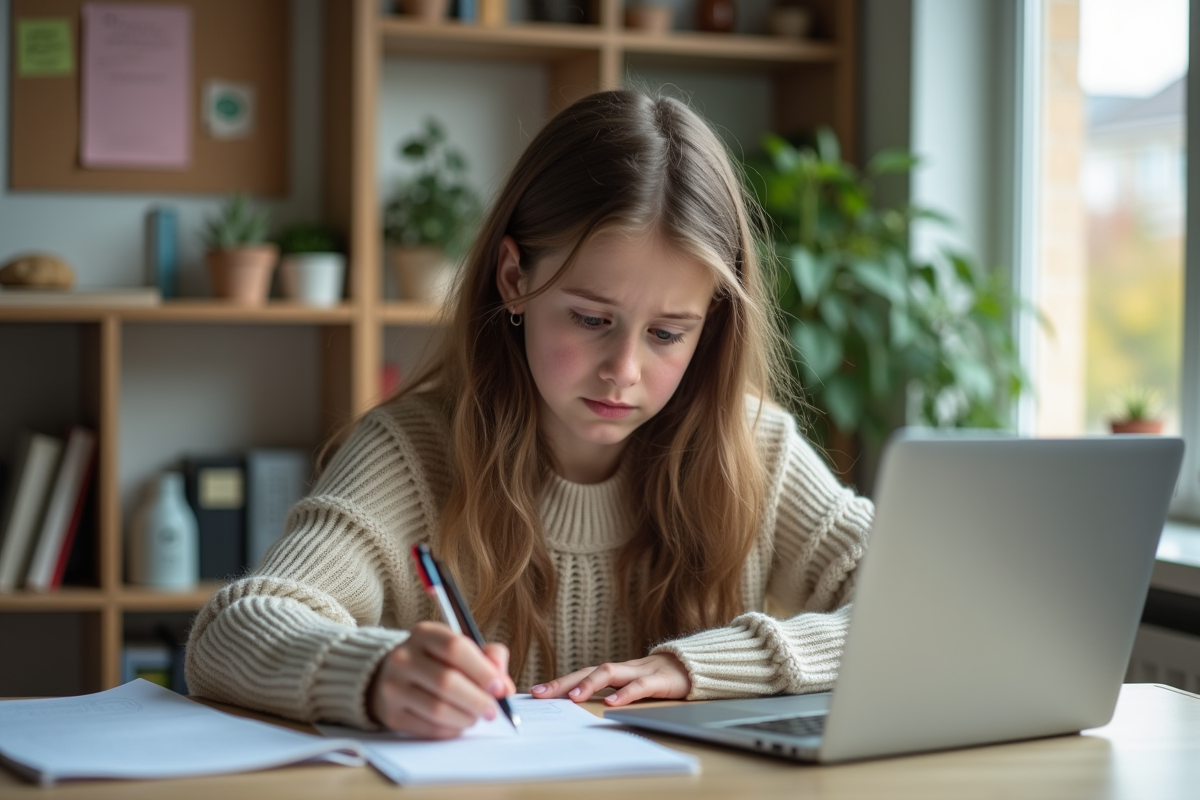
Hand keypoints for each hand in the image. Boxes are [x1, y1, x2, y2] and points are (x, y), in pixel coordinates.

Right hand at [369, 621, 516, 737]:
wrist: (395, 676)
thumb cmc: (440, 661)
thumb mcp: (464, 648)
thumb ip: (491, 658)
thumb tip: (504, 686)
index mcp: (425, 634)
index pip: (455, 648)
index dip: (482, 671)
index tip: (500, 688)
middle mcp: (404, 658)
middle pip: (446, 682)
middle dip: (477, 700)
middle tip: (494, 710)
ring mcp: (394, 687)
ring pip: (438, 709)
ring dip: (466, 717)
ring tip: (476, 716)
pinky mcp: (392, 715)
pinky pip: (429, 728)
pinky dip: (452, 729)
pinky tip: (458, 722)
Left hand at [530, 653, 690, 707]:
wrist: (693, 667)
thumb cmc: (658, 680)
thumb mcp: (631, 688)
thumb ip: (611, 694)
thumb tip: (582, 708)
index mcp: (614, 672)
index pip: (582, 674)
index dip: (559, 682)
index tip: (536, 692)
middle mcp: (622, 668)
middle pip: (588, 670)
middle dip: (563, 682)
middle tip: (541, 693)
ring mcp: (639, 671)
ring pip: (610, 673)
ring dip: (589, 684)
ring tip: (573, 697)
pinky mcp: (658, 680)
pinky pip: (639, 685)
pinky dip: (625, 693)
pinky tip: (612, 703)